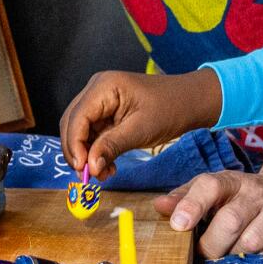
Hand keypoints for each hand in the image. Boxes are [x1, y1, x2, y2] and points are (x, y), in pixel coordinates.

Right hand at [60, 68, 221, 180]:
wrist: (190, 101)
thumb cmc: (170, 109)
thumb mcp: (140, 130)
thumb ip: (111, 146)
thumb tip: (90, 166)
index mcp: (103, 87)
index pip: (76, 118)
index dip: (74, 145)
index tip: (82, 169)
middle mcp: (96, 90)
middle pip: (72, 124)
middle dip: (78, 152)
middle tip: (89, 176)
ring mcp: (100, 100)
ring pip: (80, 131)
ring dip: (87, 154)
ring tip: (103, 173)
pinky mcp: (106, 112)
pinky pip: (93, 133)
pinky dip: (96, 151)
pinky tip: (108, 166)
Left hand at [154, 167, 262, 258]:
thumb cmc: (242, 200)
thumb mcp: (216, 193)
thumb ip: (186, 198)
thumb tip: (159, 206)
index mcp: (232, 180)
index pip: (210, 186)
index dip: (192, 205)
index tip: (178, 225)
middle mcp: (258, 192)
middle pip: (230, 221)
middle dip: (211, 245)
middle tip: (206, 255)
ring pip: (250, 244)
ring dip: (235, 257)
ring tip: (233, 254)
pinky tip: (256, 258)